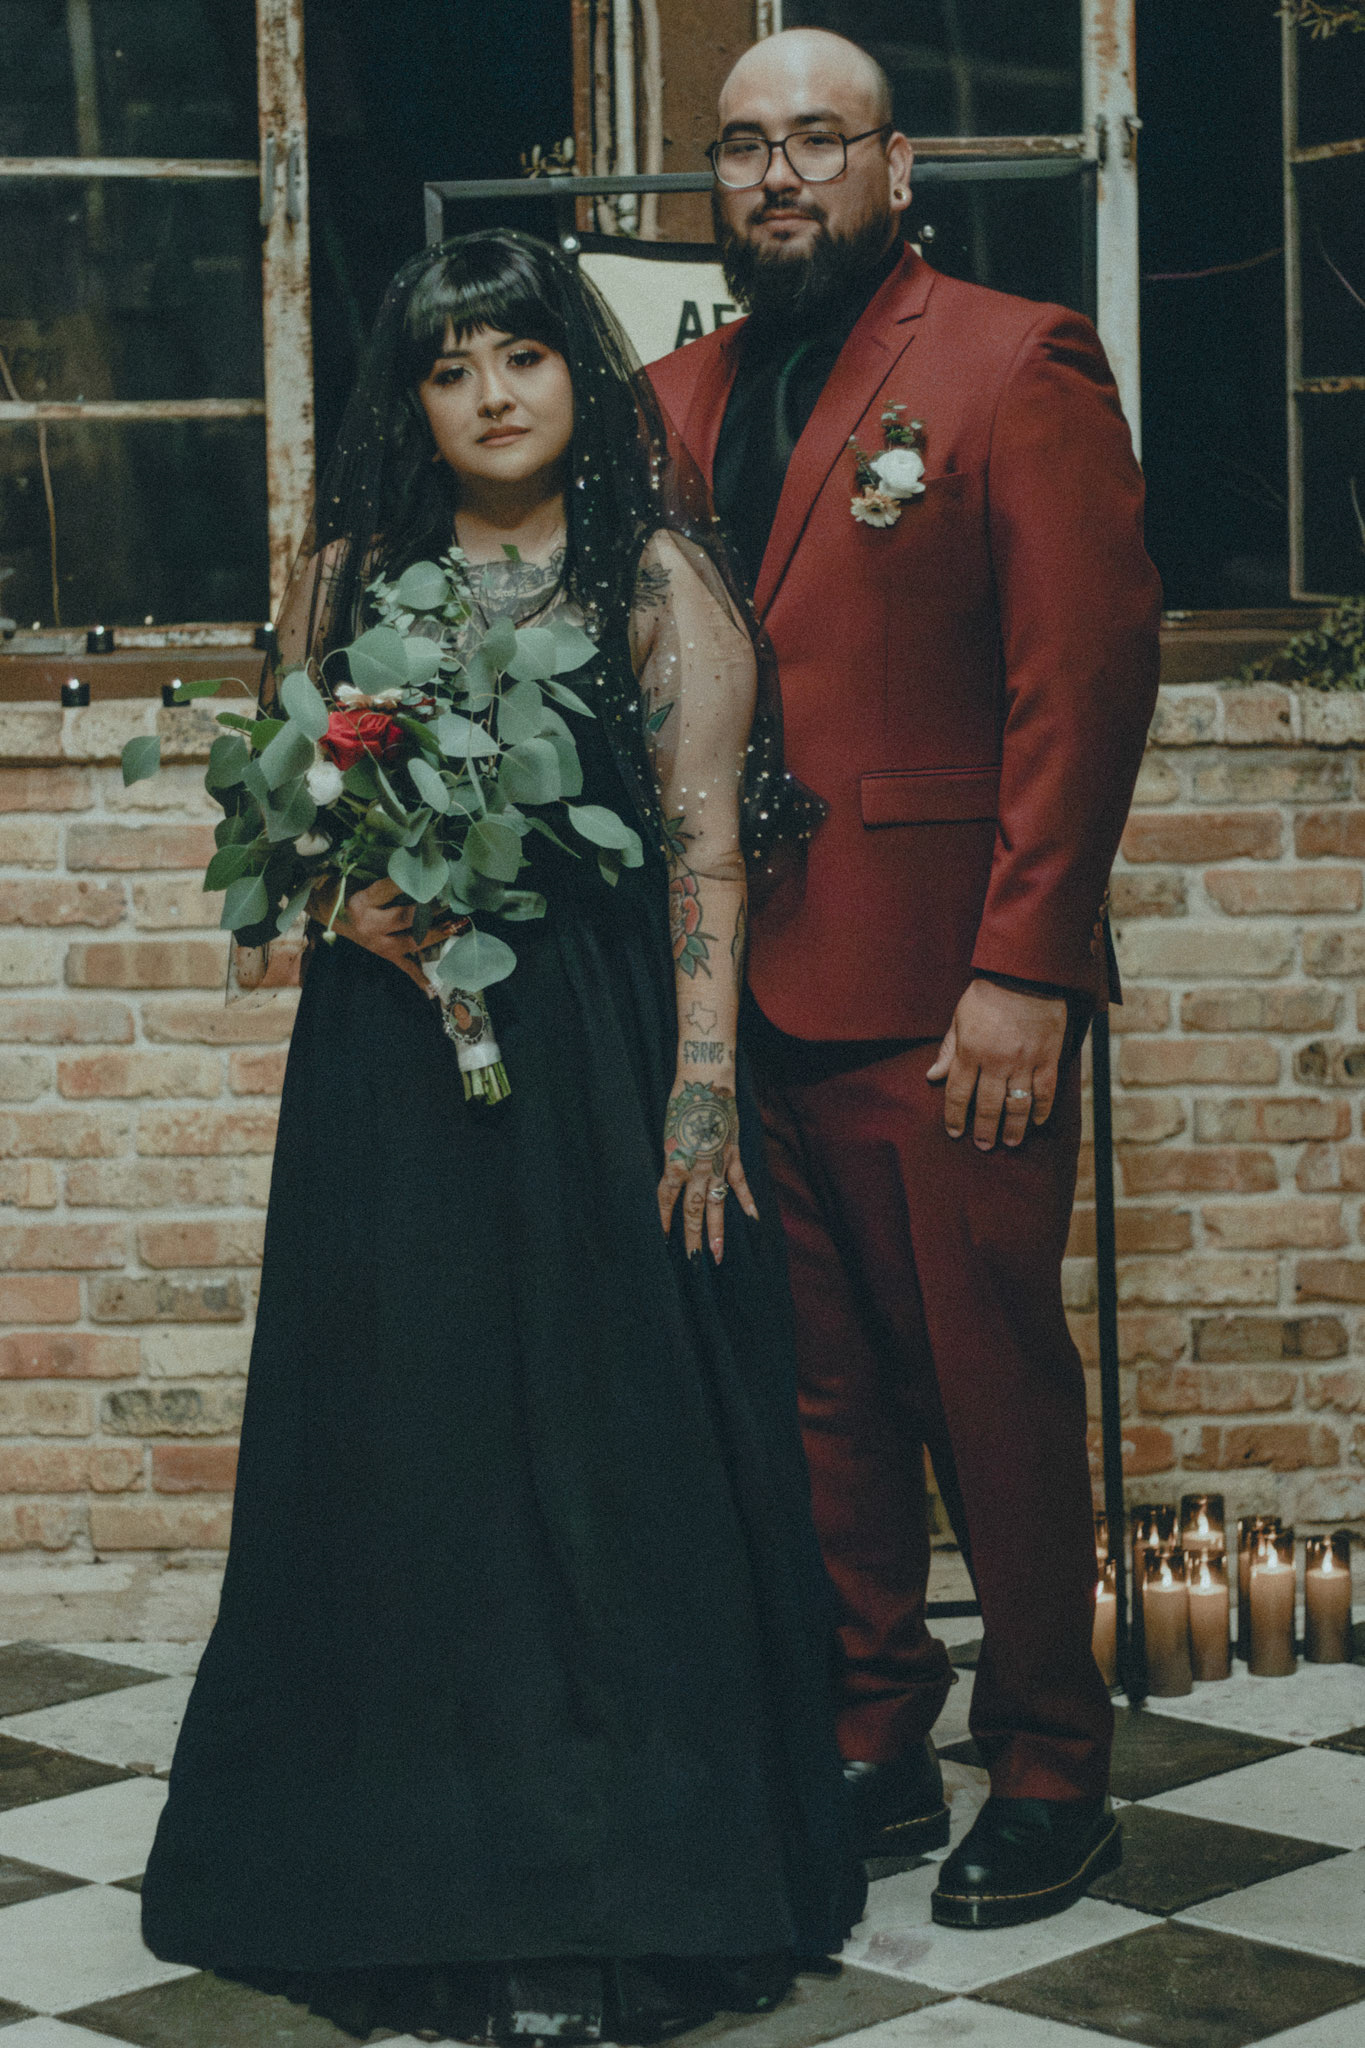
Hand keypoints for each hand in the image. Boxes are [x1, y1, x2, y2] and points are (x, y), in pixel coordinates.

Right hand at [316, 878, 450, 997]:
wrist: (327, 911)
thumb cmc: (345, 889)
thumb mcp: (358, 878)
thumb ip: (385, 878)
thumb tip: (416, 868)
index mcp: (361, 902)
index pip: (390, 888)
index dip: (410, 881)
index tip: (429, 875)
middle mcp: (369, 925)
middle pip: (404, 918)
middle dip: (429, 911)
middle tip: (449, 902)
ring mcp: (376, 944)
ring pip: (410, 942)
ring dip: (434, 934)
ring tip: (454, 926)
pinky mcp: (382, 955)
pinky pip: (403, 968)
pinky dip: (418, 979)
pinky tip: (433, 991)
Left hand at [657, 1076, 758, 1263]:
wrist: (706, 1083)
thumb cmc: (682, 1102)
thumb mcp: (669, 1133)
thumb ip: (674, 1157)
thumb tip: (673, 1174)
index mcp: (674, 1162)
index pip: (665, 1200)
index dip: (663, 1221)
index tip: (661, 1241)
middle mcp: (695, 1169)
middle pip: (693, 1211)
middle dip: (691, 1237)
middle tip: (691, 1260)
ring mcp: (717, 1165)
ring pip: (717, 1205)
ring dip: (716, 1231)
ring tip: (716, 1255)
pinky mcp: (733, 1156)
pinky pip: (740, 1184)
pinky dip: (747, 1202)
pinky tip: (753, 1220)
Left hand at [926, 978, 1067, 1150]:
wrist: (1027, 974)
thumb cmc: (989, 995)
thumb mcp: (960, 1018)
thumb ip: (948, 1050)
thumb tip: (931, 1077)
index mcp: (971, 1051)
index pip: (958, 1093)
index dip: (955, 1117)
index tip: (955, 1133)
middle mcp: (996, 1061)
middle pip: (987, 1106)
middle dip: (983, 1130)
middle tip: (983, 1145)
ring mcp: (1024, 1061)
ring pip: (1017, 1105)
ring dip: (1012, 1129)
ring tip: (1010, 1143)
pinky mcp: (1048, 1058)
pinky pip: (1045, 1092)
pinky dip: (1041, 1110)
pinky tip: (1036, 1122)